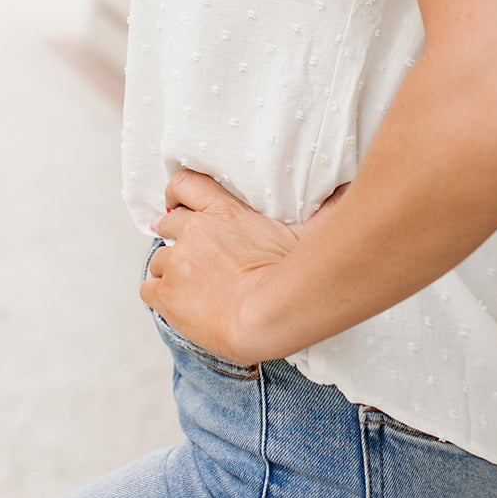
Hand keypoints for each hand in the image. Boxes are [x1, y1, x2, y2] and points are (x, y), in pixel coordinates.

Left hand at [139, 172, 348, 363]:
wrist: (270, 314)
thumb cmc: (293, 273)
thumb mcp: (308, 232)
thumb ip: (323, 207)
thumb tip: (348, 186)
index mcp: (223, 210)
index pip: (184, 183)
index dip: (179, 194)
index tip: (183, 206)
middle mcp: (194, 230)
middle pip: (167, 222)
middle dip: (178, 237)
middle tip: (196, 257)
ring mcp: (177, 260)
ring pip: (158, 259)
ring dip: (172, 271)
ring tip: (194, 289)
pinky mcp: (165, 293)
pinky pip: (148, 288)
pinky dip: (160, 296)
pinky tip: (180, 306)